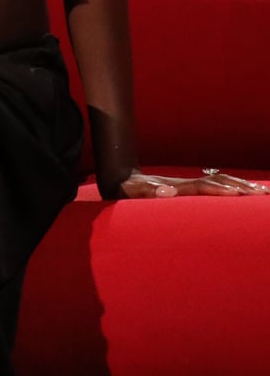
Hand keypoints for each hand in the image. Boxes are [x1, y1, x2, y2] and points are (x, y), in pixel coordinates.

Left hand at [115, 168, 269, 199]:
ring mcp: (189, 184)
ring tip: (263, 192)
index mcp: (177, 187)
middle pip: (219, 182)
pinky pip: (216, 186)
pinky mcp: (189, 188)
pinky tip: (245, 192)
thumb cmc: (127, 190)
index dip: (221, 190)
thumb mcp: (133, 192)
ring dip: (242, 186)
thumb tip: (166, 192)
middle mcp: (186, 183)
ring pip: (221, 182)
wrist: (121, 179)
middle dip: (241, 188)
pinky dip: (233, 187)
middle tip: (263, 194)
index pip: (204, 187)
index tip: (240, 195)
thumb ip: (148, 192)